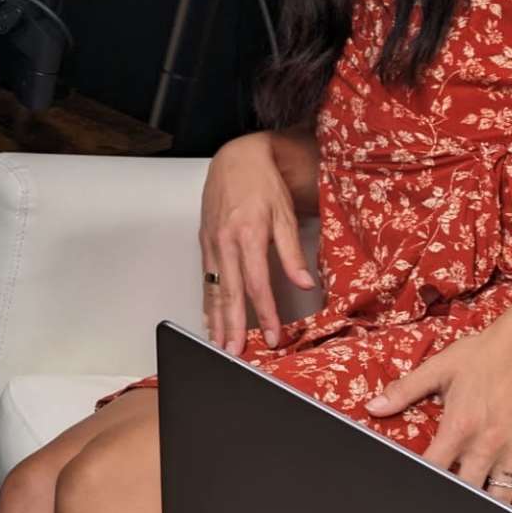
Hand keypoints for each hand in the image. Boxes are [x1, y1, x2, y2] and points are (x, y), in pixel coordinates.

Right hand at [196, 132, 313, 344]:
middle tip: (235, 354)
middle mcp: (225, 242)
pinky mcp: (205, 242)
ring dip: (216, 320)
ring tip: (219, 345)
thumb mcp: (285, 214)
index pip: (256, 283)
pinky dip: (207, 302)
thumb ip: (291, 252)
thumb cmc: (263, 184)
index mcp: (248, 235)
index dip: (264, 313)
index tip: (271, 336)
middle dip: (233, 326)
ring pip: (213, 289)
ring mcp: (211, 243)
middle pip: (229, 293)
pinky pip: (206, 279)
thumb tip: (305, 284)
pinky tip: (209, 320)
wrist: (235, 158)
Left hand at [363, 309, 511, 512]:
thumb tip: (373, 406)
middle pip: (466, 489)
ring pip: (500, 496)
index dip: (422, 482)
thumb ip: (404, 390)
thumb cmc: (485, 353)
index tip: (413, 495)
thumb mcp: (439, 368)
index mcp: (458, 427)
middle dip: (454, 500)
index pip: (433, 468)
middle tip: (444, 512)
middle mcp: (486, 445)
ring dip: (489, 509)